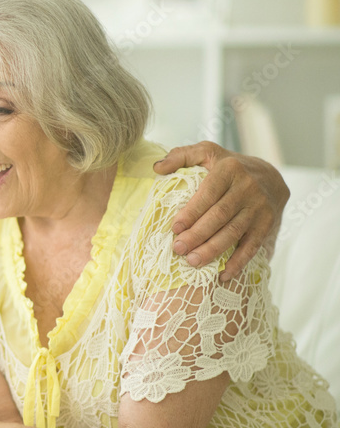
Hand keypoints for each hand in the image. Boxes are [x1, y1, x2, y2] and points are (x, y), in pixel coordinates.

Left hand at [153, 142, 288, 281]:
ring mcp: (259, 207)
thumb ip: (181, 156)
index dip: (192, 211)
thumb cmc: (229, 166)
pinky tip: (223, 275)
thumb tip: (157, 168)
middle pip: (220, 215)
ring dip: (213, 250)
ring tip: (192, 262)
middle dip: (198, 234)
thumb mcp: (207, 152)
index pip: (208, 193)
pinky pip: (252, 245)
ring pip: (234, 232)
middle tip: (178, 249)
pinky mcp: (267, 224)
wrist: (271, 176)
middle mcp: (247, 188)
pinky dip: (238, 262)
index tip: (175, 227)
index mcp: (229, 170)